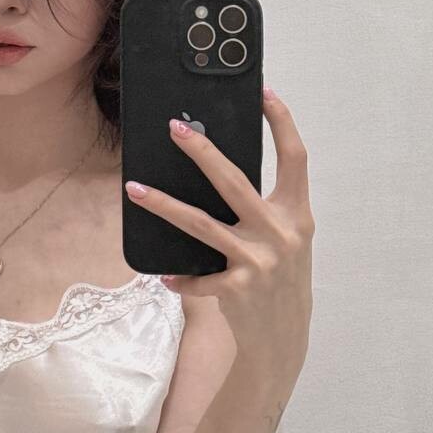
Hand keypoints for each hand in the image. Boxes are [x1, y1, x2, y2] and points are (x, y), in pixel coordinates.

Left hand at [125, 91, 314, 365]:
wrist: (284, 338)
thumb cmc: (281, 281)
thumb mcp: (286, 241)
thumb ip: (266, 211)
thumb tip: (219, 174)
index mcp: (298, 215)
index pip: (295, 159)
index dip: (283, 124)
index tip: (265, 94)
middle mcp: (282, 233)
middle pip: (235, 181)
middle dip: (202, 152)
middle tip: (175, 129)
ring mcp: (260, 261)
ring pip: (201, 224)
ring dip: (163, 205)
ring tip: (134, 190)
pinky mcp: (238, 289)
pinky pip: (198, 278)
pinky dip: (180, 277)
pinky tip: (166, 277)